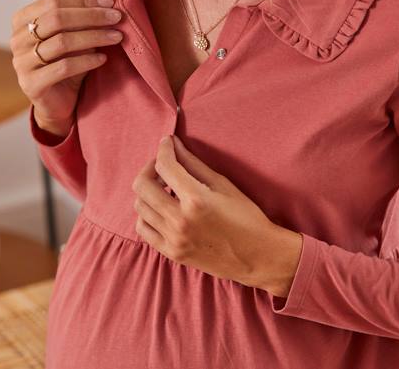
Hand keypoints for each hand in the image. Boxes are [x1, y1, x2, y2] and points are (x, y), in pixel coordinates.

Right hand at [10, 0, 123, 125]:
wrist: (57, 101)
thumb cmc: (65, 63)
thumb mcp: (73, 37)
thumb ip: (82, 20)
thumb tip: (107, 3)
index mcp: (22, 21)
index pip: (54, 2)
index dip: (84, 1)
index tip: (110, 3)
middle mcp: (18, 39)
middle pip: (57, 18)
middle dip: (91, 16)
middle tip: (116, 18)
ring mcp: (22, 62)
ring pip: (62, 42)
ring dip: (94, 37)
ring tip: (116, 37)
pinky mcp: (31, 84)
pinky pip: (64, 67)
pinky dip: (87, 61)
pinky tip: (103, 59)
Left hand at [132, 134, 302, 294]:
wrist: (258, 256)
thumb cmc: (247, 217)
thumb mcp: (223, 184)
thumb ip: (193, 164)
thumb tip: (175, 145)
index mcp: (196, 199)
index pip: (165, 166)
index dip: (163, 149)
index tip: (167, 142)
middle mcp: (180, 220)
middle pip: (142, 185)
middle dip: (150, 167)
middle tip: (163, 164)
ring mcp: (173, 239)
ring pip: (140, 206)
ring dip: (148, 190)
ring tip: (164, 186)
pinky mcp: (172, 253)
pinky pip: (143, 229)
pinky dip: (147, 214)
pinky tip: (162, 208)